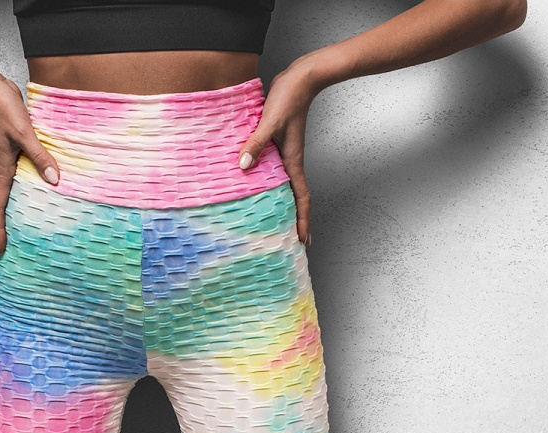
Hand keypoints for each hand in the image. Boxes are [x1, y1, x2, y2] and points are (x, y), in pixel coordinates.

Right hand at [0, 68, 59, 254]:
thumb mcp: (24, 132)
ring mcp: (1, 164)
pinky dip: (7, 199)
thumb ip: (40, 156)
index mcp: (1, 170)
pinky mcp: (6, 155)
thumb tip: (54, 181)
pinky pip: (5, 185)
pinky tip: (17, 201)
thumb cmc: (2, 107)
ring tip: (2, 232)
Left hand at [237, 62, 319, 244]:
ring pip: (284, 186)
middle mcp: (291, 161)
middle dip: (293, 220)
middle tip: (290, 241)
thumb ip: (256, 143)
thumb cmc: (290, 97)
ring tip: (275, 222)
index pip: (302, 198)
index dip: (303, 221)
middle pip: (295, 198)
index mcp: (293, 161)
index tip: (303, 241)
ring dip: (283, 204)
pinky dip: (270, 183)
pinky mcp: (278, 144)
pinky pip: (274, 171)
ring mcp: (285, 154)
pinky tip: (259, 186)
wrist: (301, 76)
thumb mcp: (271, 121)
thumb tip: (243, 166)